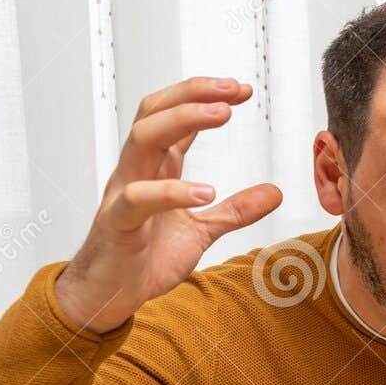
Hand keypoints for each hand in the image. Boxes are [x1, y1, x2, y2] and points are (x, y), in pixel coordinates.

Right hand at [54, 76, 282, 332]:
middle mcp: (136, 171)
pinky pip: (139, 199)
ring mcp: (123, 194)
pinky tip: (206, 192)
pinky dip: (172, 192)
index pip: (174, 116)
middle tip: (233, 89)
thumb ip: (235, 210)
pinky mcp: (118, 224)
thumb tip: (275, 192)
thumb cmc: (146, 257)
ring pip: (142, 139)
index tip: (243, 89)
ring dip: (182, 121)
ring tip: (222, 114)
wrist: (110, 295)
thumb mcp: (202, 230)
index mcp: (155, 168)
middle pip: (154, 112)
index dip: (205, 96)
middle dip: (193, 94)